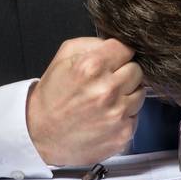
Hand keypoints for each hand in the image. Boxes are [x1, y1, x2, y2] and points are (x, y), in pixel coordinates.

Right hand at [25, 36, 144, 166]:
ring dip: (127, 94)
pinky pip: (136, 116)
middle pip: (137, 70)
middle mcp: (108, 90)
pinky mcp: (123, 134)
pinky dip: (124, 115)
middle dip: (124, 73)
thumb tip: (116, 44)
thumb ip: (92, 44)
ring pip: (140, 93)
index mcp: (92, 66)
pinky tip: (106, 117)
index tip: (111, 61)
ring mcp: (117, 114)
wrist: (40, 135)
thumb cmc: (52, 95)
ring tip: (106, 100)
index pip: (127, 49)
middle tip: (107, 81)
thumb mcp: (63, 58)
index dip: (118, 54)